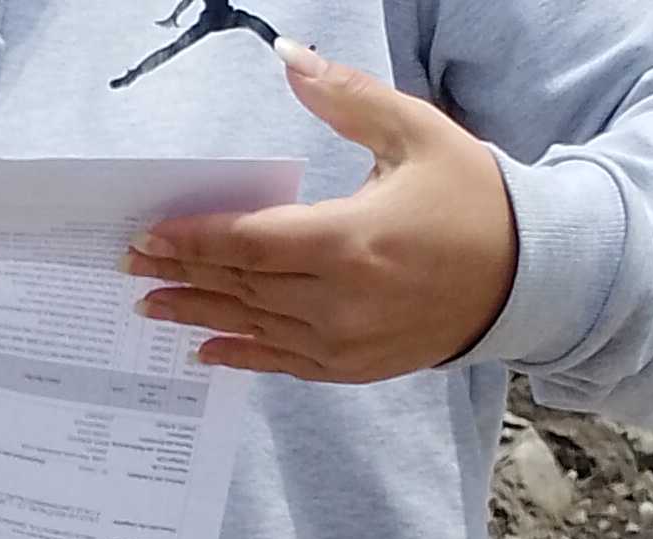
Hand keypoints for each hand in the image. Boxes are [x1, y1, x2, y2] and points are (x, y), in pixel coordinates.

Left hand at [128, 41, 517, 381]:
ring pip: (254, 327)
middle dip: (181, 275)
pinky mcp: (353, 368)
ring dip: (198, 317)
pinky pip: (282, 363)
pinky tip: (205, 348)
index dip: (194, 240)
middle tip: (131, 268)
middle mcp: (340, 301)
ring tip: (151, 307)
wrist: (522, 278)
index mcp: (350, 240)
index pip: (250, 243)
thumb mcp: (413, 131)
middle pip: (241, 286)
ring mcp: (344, 342)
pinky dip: (241, 354)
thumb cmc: (468, 197)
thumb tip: (289, 56)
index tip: (148, 235)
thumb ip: (346, 98)